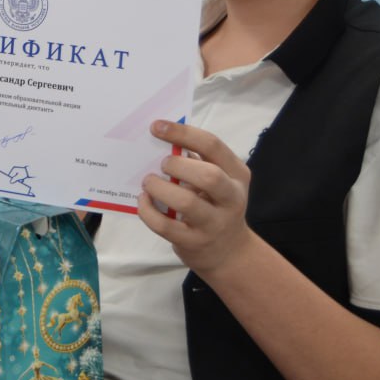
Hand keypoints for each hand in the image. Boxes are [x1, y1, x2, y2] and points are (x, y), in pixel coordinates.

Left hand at [137, 119, 253, 275]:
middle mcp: (231, 198)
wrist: (229, 253)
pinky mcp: (194, 242)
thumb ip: (195, 160)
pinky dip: (148, 211)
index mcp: (236, 174)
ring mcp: (214, 223)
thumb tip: (160, 137)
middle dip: (177, 165)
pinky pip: (165, 226)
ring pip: (186, 202)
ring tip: (148, 182)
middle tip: (162, 164)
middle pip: (208, 175)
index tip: (156, 126)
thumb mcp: (217, 181)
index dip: (182, 133)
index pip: (212, 145)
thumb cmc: (215, 205)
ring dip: (159, 188)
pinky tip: (143, 201)